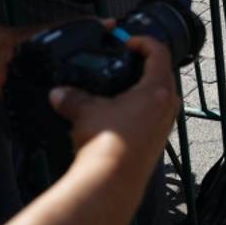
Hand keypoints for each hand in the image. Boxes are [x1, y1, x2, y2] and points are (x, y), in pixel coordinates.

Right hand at [50, 35, 181, 156]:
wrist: (111, 183)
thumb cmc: (104, 142)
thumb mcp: (85, 111)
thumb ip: (71, 97)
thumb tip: (57, 93)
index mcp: (157, 90)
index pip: (159, 52)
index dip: (144, 41)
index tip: (127, 42)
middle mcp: (168, 105)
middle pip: (164, 73)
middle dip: (146, 64)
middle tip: (125, 61)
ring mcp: (166, 125)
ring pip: (162, 95)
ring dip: (146, 87)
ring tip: (122, 86)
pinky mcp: (159, 142)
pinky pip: (157, 114)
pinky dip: (144, 107)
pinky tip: (123, 113)